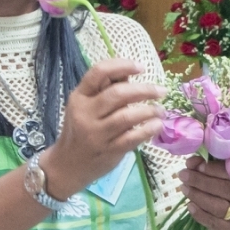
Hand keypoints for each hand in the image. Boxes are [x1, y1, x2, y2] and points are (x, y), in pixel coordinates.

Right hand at [40, 60, 163, 198]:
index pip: (98, 73)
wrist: (68, 164)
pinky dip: (148, 130)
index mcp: (79, 97)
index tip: (141, 67)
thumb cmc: (80, 129)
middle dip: (144, 90)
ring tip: (160, 110)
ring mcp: (96, 134)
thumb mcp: (85, 106)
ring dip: (149, 111)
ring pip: (127, 116)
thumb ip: (105, 89)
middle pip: (117, 94)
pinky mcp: (108, 151)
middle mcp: (85, 113)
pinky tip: (157, 125)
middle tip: (161, 91)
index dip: (122, 65)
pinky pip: (132, 138)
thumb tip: (130, 72)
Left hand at [179, 158, 229, 229]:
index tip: (196, 165)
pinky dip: (199, 214)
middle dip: (199, 181)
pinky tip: (189, 205)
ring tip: (184, 188)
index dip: (211, 168)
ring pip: (216, 207)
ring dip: (196, 196)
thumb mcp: (228, 171)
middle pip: (222, 189)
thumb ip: (212, 164)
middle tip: (183, 174)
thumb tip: (191, 162)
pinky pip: (214, 223)